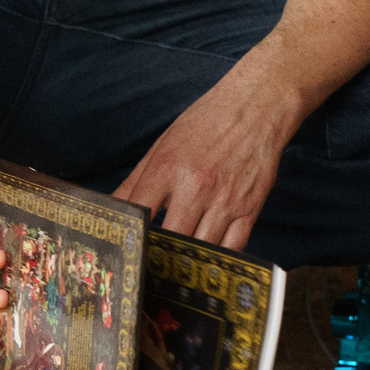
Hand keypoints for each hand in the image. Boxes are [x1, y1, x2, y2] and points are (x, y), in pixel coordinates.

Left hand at [115, 65, 299, 251]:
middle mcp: (196, 186)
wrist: (257, 106)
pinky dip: (218, 256)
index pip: (139, 212)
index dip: (129, 234)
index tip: (126, 246)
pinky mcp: (250, 208)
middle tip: (151, 262)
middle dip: (159, 252)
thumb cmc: (208, 122)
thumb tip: (112, 205)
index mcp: (168, 168)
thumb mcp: (163, 144)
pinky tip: (208, 256)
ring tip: (178, 262)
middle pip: (171, 238)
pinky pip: (232, 247)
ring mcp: (225, 200)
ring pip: (201, 249)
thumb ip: (136, 180)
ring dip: (188, 258)